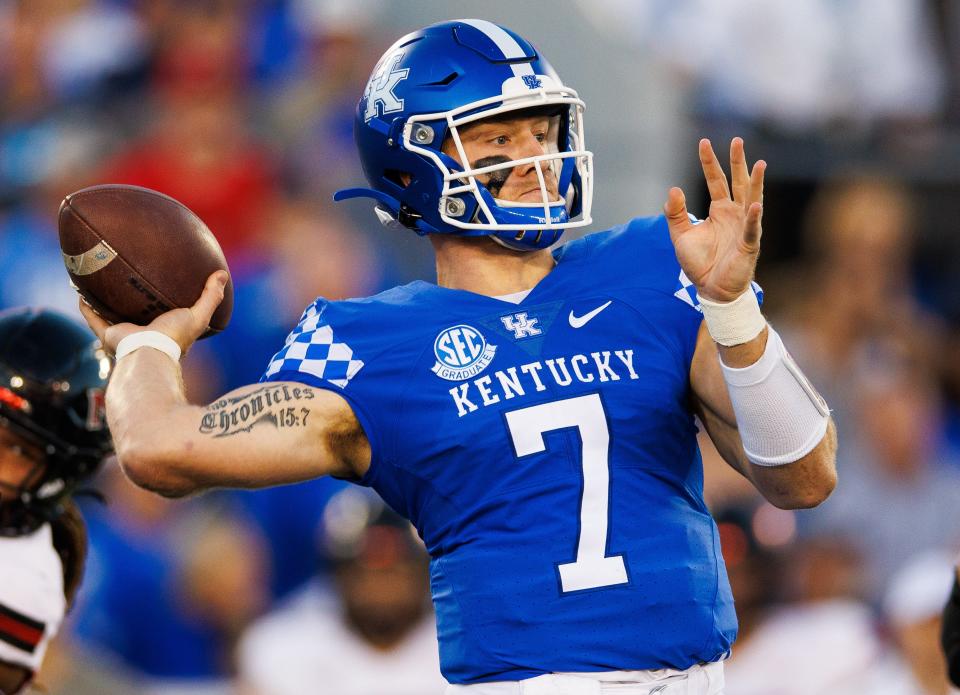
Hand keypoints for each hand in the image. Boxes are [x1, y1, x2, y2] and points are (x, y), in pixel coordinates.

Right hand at [78, 271, 228, 355]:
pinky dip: (87, 307)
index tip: (161, 284)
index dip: (163, 301)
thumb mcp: (198, 315)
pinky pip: (93, 318)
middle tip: (128, 280)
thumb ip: (211, 296)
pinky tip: (80, 290)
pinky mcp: (109, 335)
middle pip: (136, 313)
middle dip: (132, 300)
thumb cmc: (175, 337)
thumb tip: (223, 274)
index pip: (165, 313)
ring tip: (99, 282)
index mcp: (164, 329)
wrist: (150, 352)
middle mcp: (144, 332)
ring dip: (105, 302)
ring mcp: (125, 334)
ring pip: (112, 315)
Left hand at [664, 138, 765, 302]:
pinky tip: (754, 205)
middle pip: (737, 182)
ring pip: (752, 199)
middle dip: (737, 162)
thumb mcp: (680, 235)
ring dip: (756, 182)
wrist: (711, 290)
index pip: (715, 180)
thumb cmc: (699, 263)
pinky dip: (753, 218)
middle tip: (737, 140)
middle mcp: (735, 214)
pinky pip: (752, 229)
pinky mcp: (748, 245)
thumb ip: (675, 213)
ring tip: (760, 164)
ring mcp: (744, 227)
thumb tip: (673, 189)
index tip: (704, 142)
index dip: (709, 162)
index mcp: (719, 210)